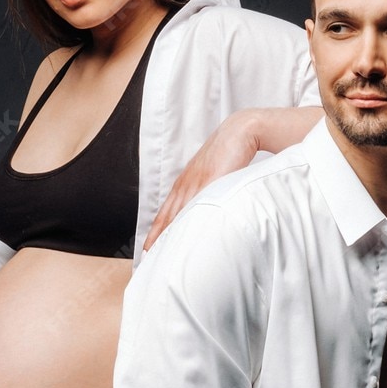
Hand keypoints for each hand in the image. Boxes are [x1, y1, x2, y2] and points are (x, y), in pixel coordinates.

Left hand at [144, 113, 263, 249]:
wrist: (239, 132)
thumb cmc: (228, 152)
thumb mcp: (212, 174)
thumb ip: (206, 191)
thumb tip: (205, 209)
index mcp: (185, 183)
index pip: (165, 212)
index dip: (156, 231)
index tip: (148, 247)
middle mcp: (186, 184)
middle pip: (166, 216)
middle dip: (156, 237)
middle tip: (147, 256)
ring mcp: (196, 183)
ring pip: (177, 213)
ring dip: (168, 234)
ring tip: (160, 252)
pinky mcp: (210, 181)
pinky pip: (196, 205)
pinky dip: (187, 221)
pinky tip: (183, 235)